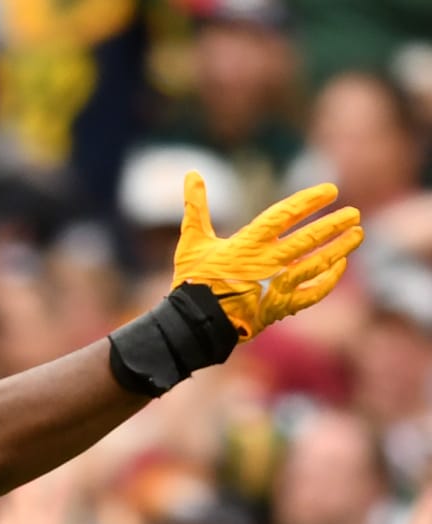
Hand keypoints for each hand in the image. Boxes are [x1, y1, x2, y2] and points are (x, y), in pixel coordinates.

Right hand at [171, 171, 363, 340]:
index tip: (331, 190)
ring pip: (318, 263)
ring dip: (340, 247)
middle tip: (353, 213)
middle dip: (334, 224)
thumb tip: (191, 174)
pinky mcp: (280, 306)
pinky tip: (340, 266)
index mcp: (247, 244)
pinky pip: (314, 291)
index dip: (309, 200)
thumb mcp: (191, 242)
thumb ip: (195, 207)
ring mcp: (277, 285)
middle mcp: (267, 262)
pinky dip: (330, 279)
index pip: (285, 214)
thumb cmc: (193, 281)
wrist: (194, 324)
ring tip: (357, 234)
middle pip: (309, 238)